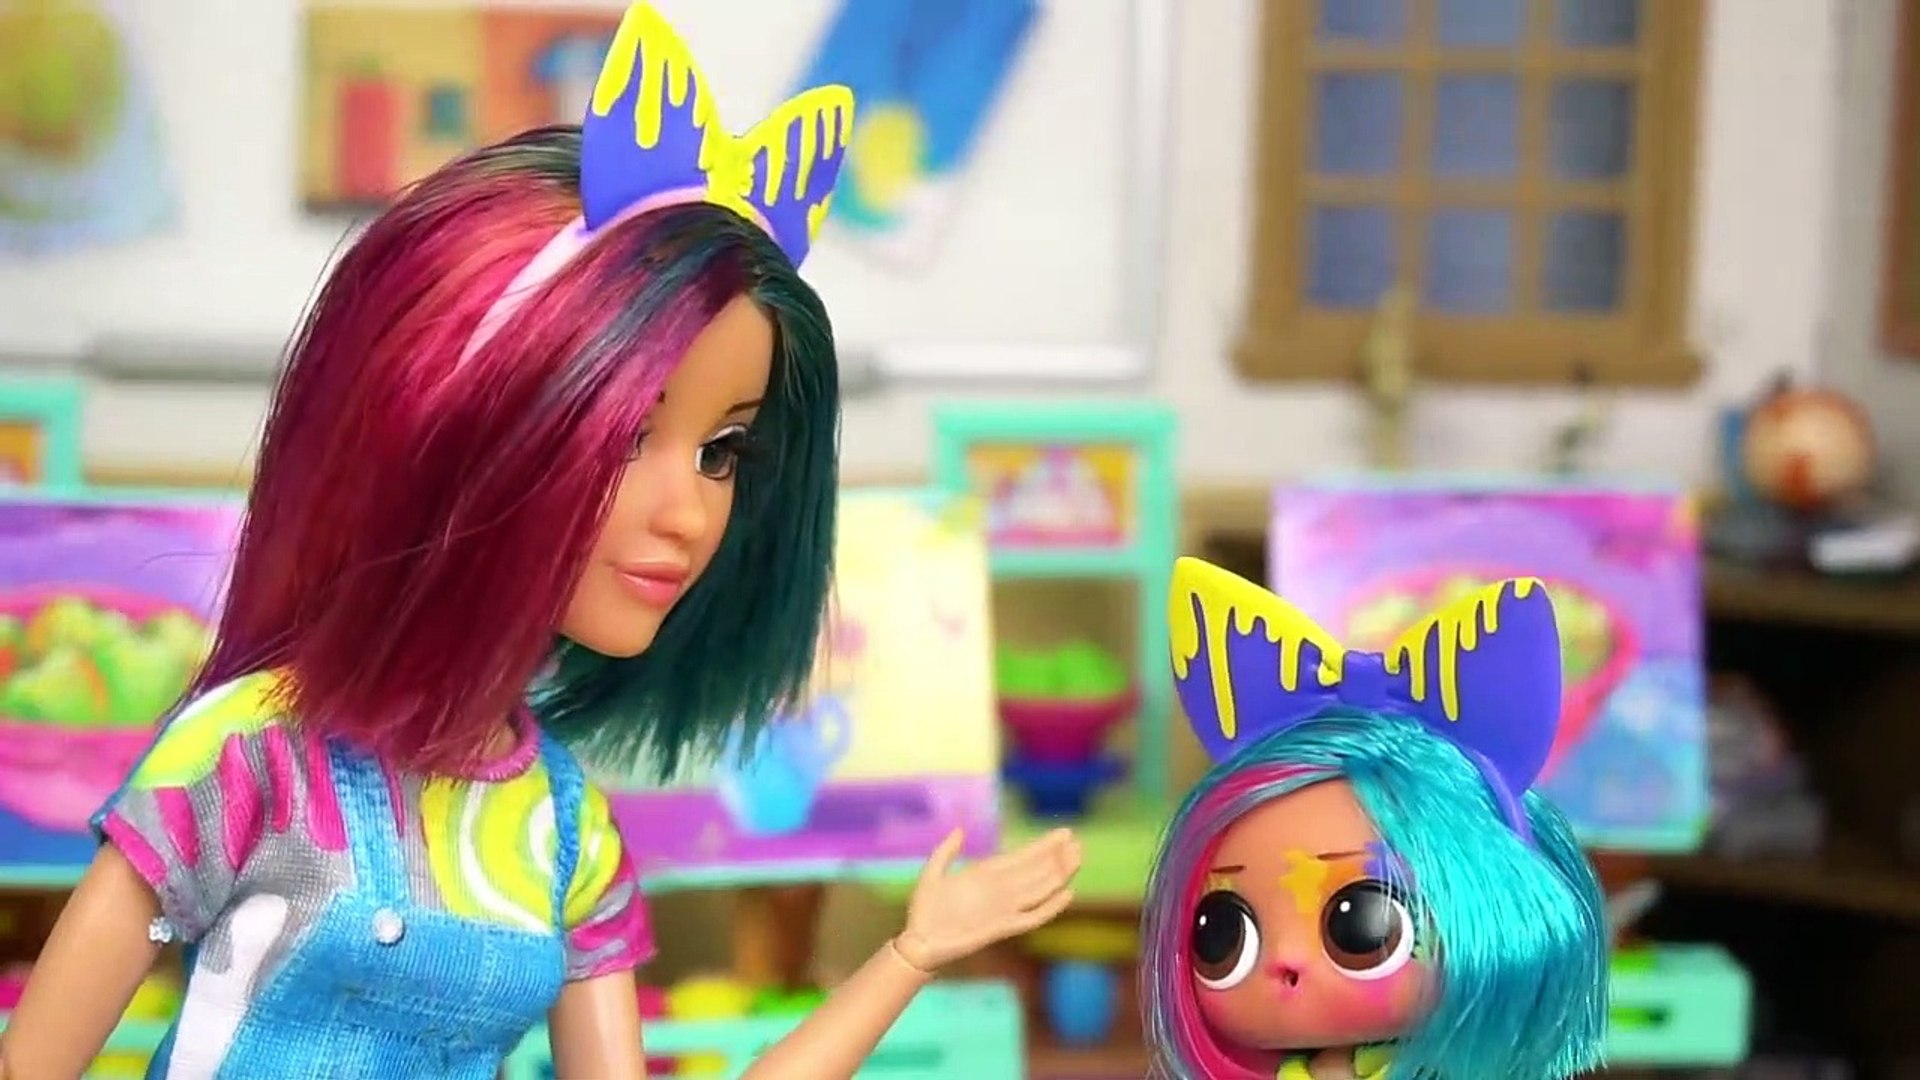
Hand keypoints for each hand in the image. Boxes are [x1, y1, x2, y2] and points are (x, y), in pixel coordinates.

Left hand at [892, 827, 1079, 972]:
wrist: (919, 941)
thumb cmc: (924, 910)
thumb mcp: (933, 873)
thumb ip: (946, 851)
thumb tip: (961, 829)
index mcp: (987, 874)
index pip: (1024, 856)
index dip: (1044, 845)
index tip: (1065, 833)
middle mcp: (1001, 890)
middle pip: (1037, 870)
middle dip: (1058, 856)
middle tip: (1078, 843)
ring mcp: (1005, 908)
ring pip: (1040, 889)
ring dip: (1059, 874)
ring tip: (1078, 858)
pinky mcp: (1004, 927)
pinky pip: (1033, 917)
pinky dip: (1051, 907)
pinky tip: (1067, 894)